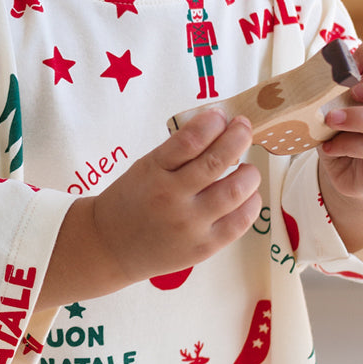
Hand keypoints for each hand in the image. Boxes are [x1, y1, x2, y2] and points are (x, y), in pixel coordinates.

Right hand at [90, 109, 262, 283]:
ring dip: (250, 173)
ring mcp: (189, 225)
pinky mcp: (203, 247)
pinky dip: (251, 203)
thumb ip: (177, 153)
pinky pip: (240, 222)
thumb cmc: (131, 202)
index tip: (221, 116)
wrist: (111, 248)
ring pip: (235, 191)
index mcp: (152, 172)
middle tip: (243, 130)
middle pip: (217, 162)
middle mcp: (171, 198)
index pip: (190, 140)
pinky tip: (247, 195)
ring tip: (247, 170)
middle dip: (239, 138)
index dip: (213, 122)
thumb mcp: (144, 169)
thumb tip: (220, 128)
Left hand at [318, 35, 362, 199]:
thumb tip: (305, 78)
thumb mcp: (331, 108)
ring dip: (359, 118)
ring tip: (330, 121)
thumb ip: (326, 91)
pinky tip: (331, 147)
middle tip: (352, 91)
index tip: (346, 67)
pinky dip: (351, 146)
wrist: (350, 175)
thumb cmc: (342, 135)